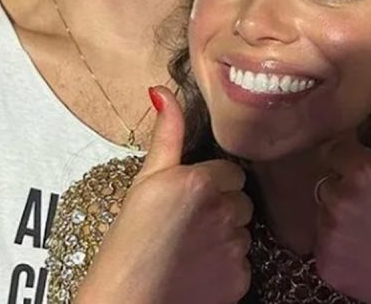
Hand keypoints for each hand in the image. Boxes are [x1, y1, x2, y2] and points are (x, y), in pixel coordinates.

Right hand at [76, 86, 251, 303]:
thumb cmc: (127, 246)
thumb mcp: (144, 182)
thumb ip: (166, 135)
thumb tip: (162, 92)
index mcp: (202, 181)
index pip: (230, 172)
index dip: (211, 184)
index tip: (190, 198)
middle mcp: (225, 210)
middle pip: (241, 200)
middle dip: (222, 207)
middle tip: (188, 223)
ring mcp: (235, 246)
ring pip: (244, 231)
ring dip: (226, 237)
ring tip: (190, 249)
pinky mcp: (240, 279)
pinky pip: (244, 264)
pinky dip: (227, 268)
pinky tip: (199, 271)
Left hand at [314, 87, 370, 303]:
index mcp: (360, 171)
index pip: (337, 149)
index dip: (354, 158)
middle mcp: (337, 199)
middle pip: (328, 178)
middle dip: (346, 185)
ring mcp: (328, 233)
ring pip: (323, 210)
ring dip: (339, 213)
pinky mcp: (323, 263)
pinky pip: (322, 242)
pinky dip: (338, 245)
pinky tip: (365, 249)